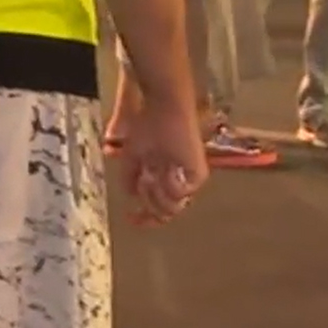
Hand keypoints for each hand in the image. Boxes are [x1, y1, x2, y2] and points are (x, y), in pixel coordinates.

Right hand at [120, 102, 207, 226]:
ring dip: (157, 192)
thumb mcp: (131, 156)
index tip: (130, 218)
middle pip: (165, 212)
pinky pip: (180, 193)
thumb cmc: (147, 125)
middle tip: (145, 179)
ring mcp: (189, 178)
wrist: (164, 109)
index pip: (158, 207)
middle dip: (150, 202)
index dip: (144, 218)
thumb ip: (129, 178)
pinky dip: (169, 183)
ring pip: (172, 207)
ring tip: (154, 170)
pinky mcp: (198, 174)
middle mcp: (178, 180)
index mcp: (163, 176)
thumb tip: (131, 195)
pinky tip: (169, 166)